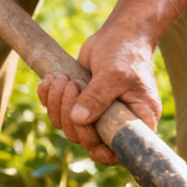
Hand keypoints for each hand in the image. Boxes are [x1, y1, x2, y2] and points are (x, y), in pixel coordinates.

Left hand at [38, 25, 161, 164]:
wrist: (120, 33)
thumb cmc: (126, 53)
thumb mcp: (114, 75)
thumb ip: (97, 98)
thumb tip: (79, 119)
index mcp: (137, 121)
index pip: (121, 151)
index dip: (104, 154)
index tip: (89, 144)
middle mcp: (118, 122)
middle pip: (87, 140)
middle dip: (71, 117)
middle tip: (71, 86)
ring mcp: (98, 114)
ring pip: (69, 127)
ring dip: (58, 105)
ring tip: (62, 79)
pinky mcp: (82, 103)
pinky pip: (59, 113)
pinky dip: (49, 99)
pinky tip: (49, 80)